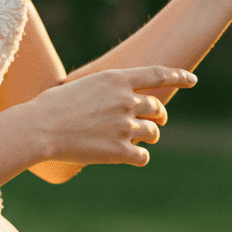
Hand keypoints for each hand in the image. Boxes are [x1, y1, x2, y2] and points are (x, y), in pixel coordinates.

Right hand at [29, 66, 196, 167]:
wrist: (39, 128)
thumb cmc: (50, 106)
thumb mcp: (81, 86)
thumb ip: (104, 92)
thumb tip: (114, 99)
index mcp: (117, 79)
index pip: (158, 75)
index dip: (178, 77)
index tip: (192, 80)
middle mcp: (126, 100)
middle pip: (157, 108)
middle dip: (158, 116)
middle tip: (155, 123)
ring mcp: (125, 126)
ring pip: (153, 133)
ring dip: (148, 137)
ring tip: (135, 141)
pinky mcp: (120, 150)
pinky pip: (142, 156)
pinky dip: (139, 157)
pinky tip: (129, 157)